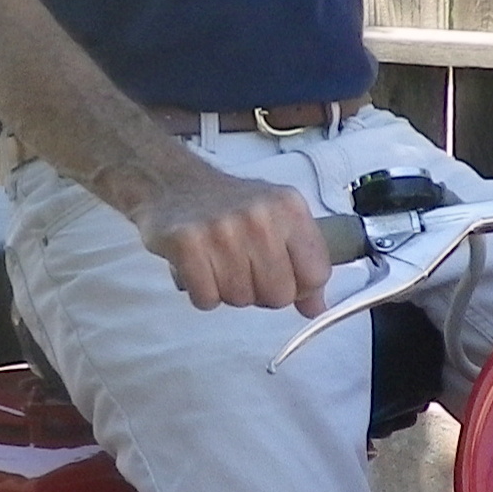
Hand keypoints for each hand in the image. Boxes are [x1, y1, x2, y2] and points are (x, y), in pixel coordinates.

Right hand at [133, 169, 334, 314]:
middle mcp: (259, 216)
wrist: (176, 184)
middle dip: (261, 293)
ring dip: (229, 291)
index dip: (299, 287)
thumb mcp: (278, 219)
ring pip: (241, 299)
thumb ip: (302, 261)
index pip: (316, 275)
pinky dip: (202, 293)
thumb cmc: (228, 205)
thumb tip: (316, 307)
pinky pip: (206, 298)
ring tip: (220, 264)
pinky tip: (200, 269)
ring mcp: (222, 229)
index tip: (284, 277)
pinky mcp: (188, 243)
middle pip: (279, 294)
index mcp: (289, 207)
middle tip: (245, 270)